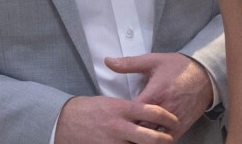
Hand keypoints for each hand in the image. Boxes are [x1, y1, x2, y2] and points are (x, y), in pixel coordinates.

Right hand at [54, 95, 178, 143]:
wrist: (66, 121)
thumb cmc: (91, 110)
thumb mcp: (111, 102)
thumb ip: (130, 108)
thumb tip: (148, 111)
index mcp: (122, 108)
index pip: (152, 111)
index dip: (167, 117)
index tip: (174, 120)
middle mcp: (120, 127)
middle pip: (151, 137)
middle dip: (165, 140)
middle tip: (170, 139)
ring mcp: (113, 143)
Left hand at [106, 53, 212, 141]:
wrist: (204, 74)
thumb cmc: (177, 67)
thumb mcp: (153, 60)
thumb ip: (129, 63)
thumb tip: (108, 61)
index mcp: (154, 94)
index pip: (132, 113)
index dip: (122, 117)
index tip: (115, 116)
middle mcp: (164, 110)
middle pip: (142, 130)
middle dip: (131, 130)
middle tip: (122, 129)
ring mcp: (174, 121)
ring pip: (155, 138)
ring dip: (144, 138)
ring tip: (133, 136)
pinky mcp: (182, 127)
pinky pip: (168, 140)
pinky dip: (158, 141)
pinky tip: (150, 138)